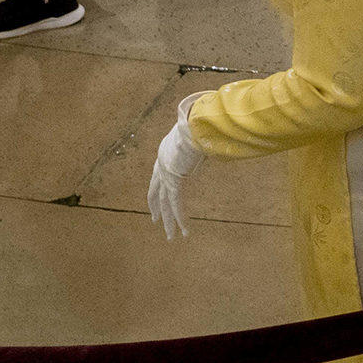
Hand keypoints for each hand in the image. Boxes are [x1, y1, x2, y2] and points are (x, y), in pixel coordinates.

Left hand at [146, 115, 205, 240]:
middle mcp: (161, 169)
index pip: (156, 178)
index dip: (155, 190)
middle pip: (156, 194)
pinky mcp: (175, 184)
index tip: (155, 201)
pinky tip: (185, 232)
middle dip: (157, 209)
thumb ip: (195, 135)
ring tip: (170, 237)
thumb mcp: (190, 131)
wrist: (190, 127)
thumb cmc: (194, 124)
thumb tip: (207, 128)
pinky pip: (178, 206)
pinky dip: (181, 220)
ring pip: (167, 206)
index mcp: (163, 156)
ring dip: (169, 223)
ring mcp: (167, 178)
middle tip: (155, 221)